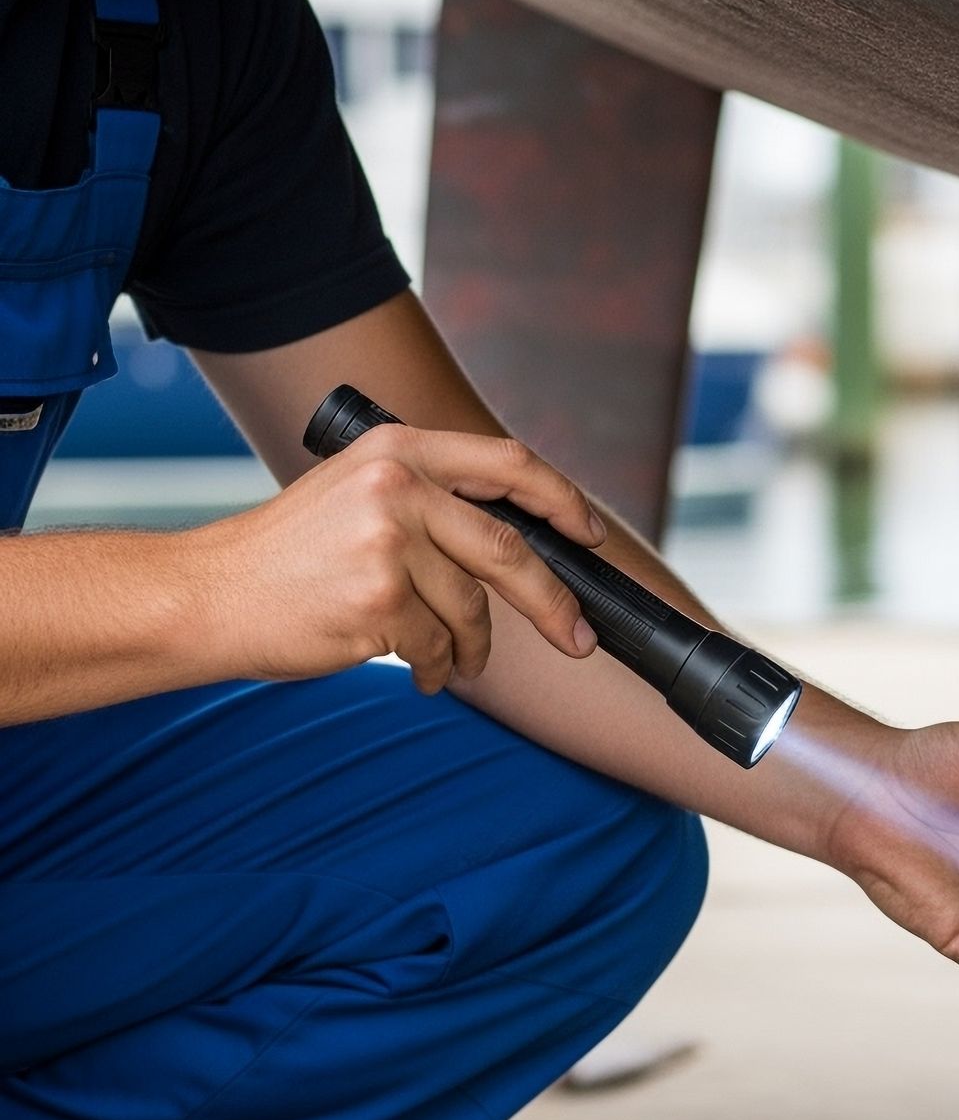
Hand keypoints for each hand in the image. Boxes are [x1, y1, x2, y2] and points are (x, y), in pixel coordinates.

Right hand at [186, 425, 606, 692]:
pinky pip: (437, 647)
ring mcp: (387, 543)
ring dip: (472, 650)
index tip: (590, 535)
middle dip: (552, 604)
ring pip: (471, 611)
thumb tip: (516, 543)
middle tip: (578, 639)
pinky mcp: (379, 601)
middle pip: (509, 551)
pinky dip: (436, 669)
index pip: (507, 462)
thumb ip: (429, 502)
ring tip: (450, 662)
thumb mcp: (357, 496)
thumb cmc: (288, 557)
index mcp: (398, 448)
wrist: (207, 595)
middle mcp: (396, 486)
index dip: (561, 500)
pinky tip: (416, 670)